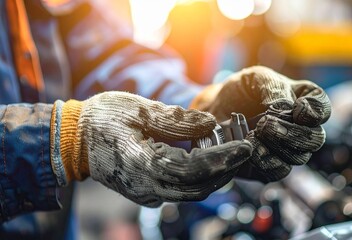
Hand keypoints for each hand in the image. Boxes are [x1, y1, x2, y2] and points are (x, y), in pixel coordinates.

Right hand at [51, 91, 251, 206]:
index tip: (246, 147)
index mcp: (145, 166)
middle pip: (199, 186)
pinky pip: (181, 189)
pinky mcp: (147, 192)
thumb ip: (176, 120)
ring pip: (192, 191)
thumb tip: (211, 124)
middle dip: (227, 169)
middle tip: (246, 150)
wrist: (75, 140)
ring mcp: (147, 194)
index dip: (224, 159)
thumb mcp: (139, 110)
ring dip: (216, 175)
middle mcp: (148, 187)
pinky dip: (200, 177)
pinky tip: (210, 160)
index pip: (196, 169)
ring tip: (233, 154)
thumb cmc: (103, 120)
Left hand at [191, 66, 330, 181]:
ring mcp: (289, 149)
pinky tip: (250, 149)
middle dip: (293, 133)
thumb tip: (285, 110)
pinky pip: (277, 171)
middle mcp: (303, 128)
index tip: (297, 108)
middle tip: (266, 124)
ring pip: (298, 157)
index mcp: (305, 101)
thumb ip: (274, 89)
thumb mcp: (257, 78)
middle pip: (315, 139)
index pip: (323, 109)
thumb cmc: (241, 90)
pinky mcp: (271, 166)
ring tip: (253, 135)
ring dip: (277, 147)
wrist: (216, 110)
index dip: (315, 112)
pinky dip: (265, 162)